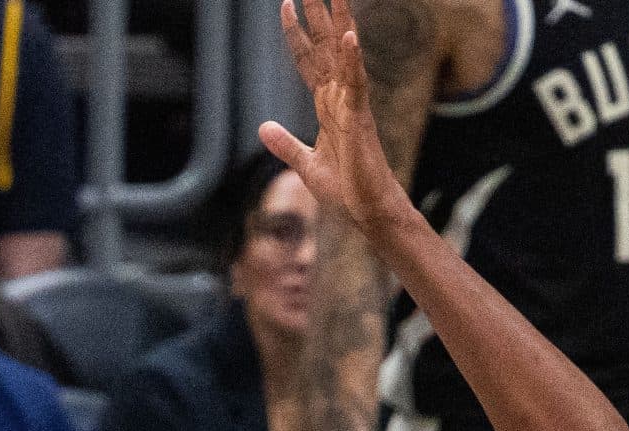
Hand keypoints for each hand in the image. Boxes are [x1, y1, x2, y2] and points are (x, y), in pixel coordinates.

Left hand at [258, 0, 413, 237]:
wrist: (365, 210)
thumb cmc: (345, 188)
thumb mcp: (305, 163)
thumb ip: (285, 143)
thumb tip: (262, 128)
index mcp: (327, 105)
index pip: (309, 60)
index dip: (296, 34)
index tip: (286, 5)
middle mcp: (340, 97)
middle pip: (327, 46)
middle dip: (318, 14)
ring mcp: (352, 104)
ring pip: (343, 55)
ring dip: (339, 23)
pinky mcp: (360, 118)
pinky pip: (356, 84)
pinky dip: (353, 60)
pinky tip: (349, 36)